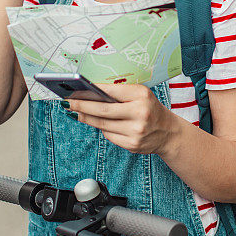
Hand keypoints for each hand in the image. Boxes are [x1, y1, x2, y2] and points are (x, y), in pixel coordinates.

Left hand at [65, 84, 180, 154]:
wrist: (168, 132)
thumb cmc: (151, 109)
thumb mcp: (141, 95)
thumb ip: (120, 95)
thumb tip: (90, 94)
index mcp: (142, 95)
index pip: (111, 92)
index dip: (91, 91)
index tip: (75, 90)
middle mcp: (140, 113)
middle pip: (103, 111)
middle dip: (82, 106)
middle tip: (67, 103)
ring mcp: (136, 131)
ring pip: (103, 125)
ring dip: (87, 119)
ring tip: (75, 113)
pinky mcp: (133, 145)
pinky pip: (109, 136)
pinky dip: (102, 129)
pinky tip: (96, 124)